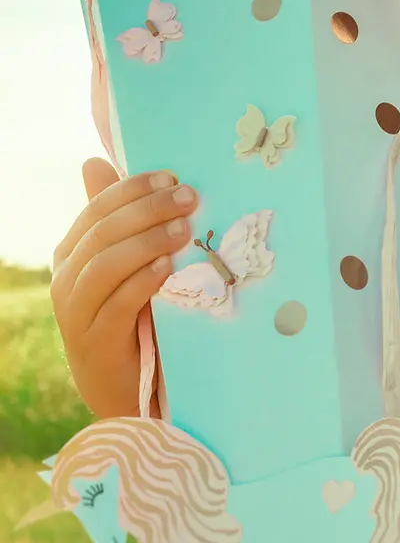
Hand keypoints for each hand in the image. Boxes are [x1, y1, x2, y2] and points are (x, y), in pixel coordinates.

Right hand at [49, 159, 194, 417]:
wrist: (123, 382)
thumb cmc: (134, 312)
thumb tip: (92, 160)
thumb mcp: (131, 262)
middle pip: (102, 232)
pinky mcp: (94, 339)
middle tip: (189, 198)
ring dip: (147, 242)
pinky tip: (168, 266)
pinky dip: (143, 280)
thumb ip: (120, 218)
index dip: (133, 189)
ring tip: (183, 230)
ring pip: (105, 265)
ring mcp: (76, 311)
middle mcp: (67, 278)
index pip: (97, 209)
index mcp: (73, 252)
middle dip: (148, 210)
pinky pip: (117, 303)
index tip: (173, 176)